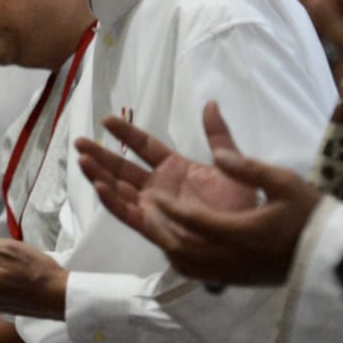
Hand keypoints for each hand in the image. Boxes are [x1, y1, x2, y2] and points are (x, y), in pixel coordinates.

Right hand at [77, 104, 316, 283]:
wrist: (264, 237)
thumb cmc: (252, 205)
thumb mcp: (237, 164)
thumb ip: (221, 137)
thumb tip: (210, 105)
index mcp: (179, 170)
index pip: (146, 147)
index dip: (127, 133)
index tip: (108, 119)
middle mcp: (164, 190)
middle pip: (125, 169)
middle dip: (102, 156)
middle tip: (79, 141)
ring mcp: (160, 208)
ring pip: (123, 191)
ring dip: (102, 177)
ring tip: (82, 160)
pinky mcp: (160, 227)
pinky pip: (132, 215)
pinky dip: (115, 202)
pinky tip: (100, 187)